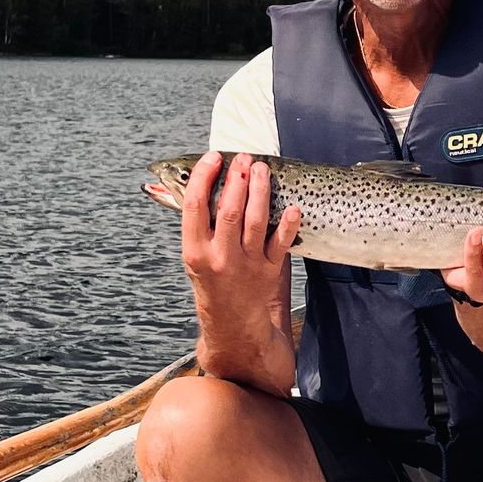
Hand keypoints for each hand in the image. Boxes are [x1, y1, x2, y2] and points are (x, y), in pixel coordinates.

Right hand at [181, 151, 300, 322]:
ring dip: (259, 191)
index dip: (203, 177)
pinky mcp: (268, 271)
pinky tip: (292, 207)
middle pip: (228, 210)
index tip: (213, 158)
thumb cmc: (212, 280)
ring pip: (254, 221)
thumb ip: (196, 221)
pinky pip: (280, 244)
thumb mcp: (195, 255)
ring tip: (261, 169)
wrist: (232, 323)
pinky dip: (287, 225)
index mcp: (195, 251)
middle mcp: (219, 257)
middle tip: (244, 158)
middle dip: (237, 179)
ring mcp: (246, 264)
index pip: (194, 206)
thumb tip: (190, 179)